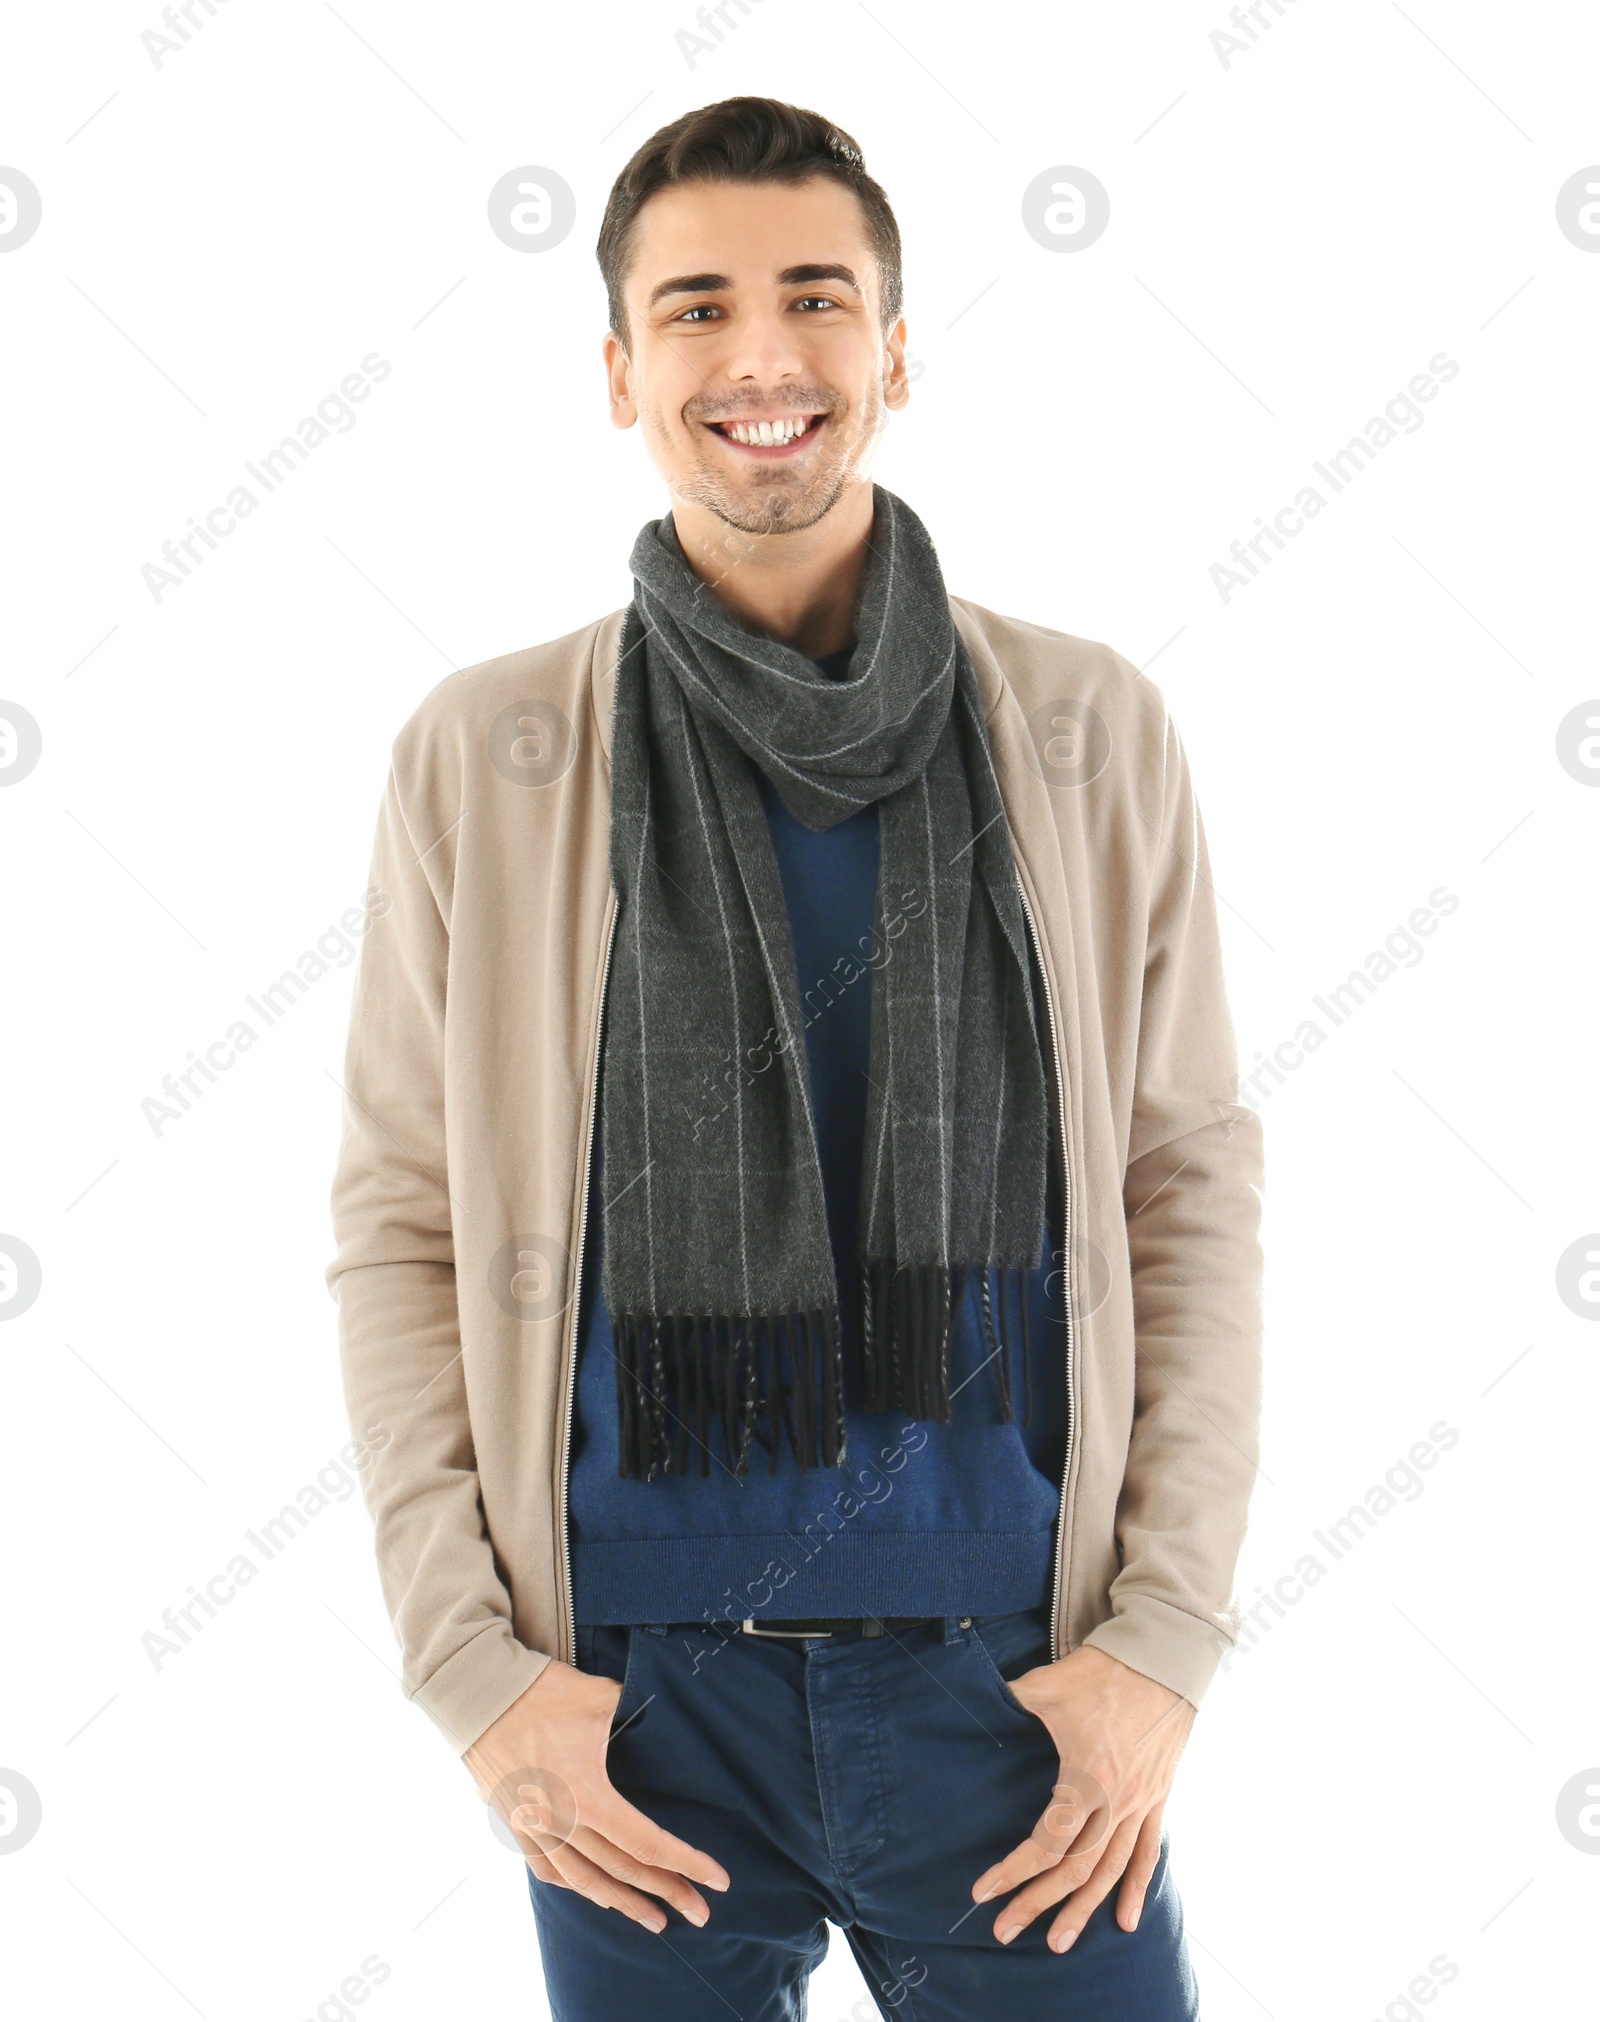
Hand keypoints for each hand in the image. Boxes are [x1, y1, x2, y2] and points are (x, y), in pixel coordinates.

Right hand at [463, 1657, 729, 1932]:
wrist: (477, 1693)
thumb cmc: (542, 1691)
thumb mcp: (600, 1697)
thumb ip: (635, 1712)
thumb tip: (663, 1714)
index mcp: (586, 1794)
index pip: (646, 1842)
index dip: (685, 1863)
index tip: (717, 1880)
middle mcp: (560, 1821)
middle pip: (622, 1870)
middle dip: (666, 1893)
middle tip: (701, 1912)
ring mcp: (533, 1828)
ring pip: (584, 1881)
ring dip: (622, 1903)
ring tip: (654, 1920)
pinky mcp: (513, 1823)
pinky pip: (546, 1868)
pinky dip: (575, 1885)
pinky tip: (594, 1893)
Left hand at [971, 1644, 1192, 1953]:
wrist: (1165, 1659)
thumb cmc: (1104, 1672)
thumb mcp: (1048, 1685)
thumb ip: (1008, 1700)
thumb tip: (970, 1700)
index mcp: (1087, 1780)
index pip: (1047, 1843)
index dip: (1014, 1871)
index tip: (983, 1891)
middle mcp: (1117, 1803)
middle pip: (1076, 1870)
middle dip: (1038, 1904)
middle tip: (1005, 1931)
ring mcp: (1141, 1804)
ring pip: (1111, 1871)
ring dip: (1084, 1909)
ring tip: (1059, 1942)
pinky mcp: (1159, 1798)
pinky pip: (1149, 1853)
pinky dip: (1137, 1889)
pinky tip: (1127, 1922)